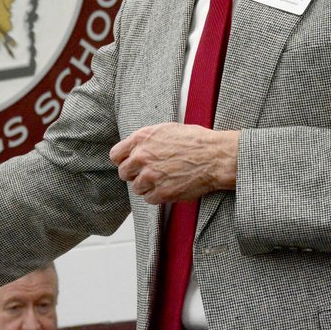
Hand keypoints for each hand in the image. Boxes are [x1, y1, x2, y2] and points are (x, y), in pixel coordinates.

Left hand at [109, 123, 238, 203]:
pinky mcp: (161, 192)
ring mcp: (150, 176)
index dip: (124, 160)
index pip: (116, 155)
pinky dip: (158, 196)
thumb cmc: (196, 141)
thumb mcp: (166, 130)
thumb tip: (137, 148)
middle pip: (124, 173)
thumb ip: (146, 140)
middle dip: (135, 174)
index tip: (130, 163)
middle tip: (149, 173)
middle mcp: (142, 157)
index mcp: (141, 139)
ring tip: (163, 179)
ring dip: (147, 186)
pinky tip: (169, 187)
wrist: (214, 156)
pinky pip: (149, 199)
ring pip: (137, 188)